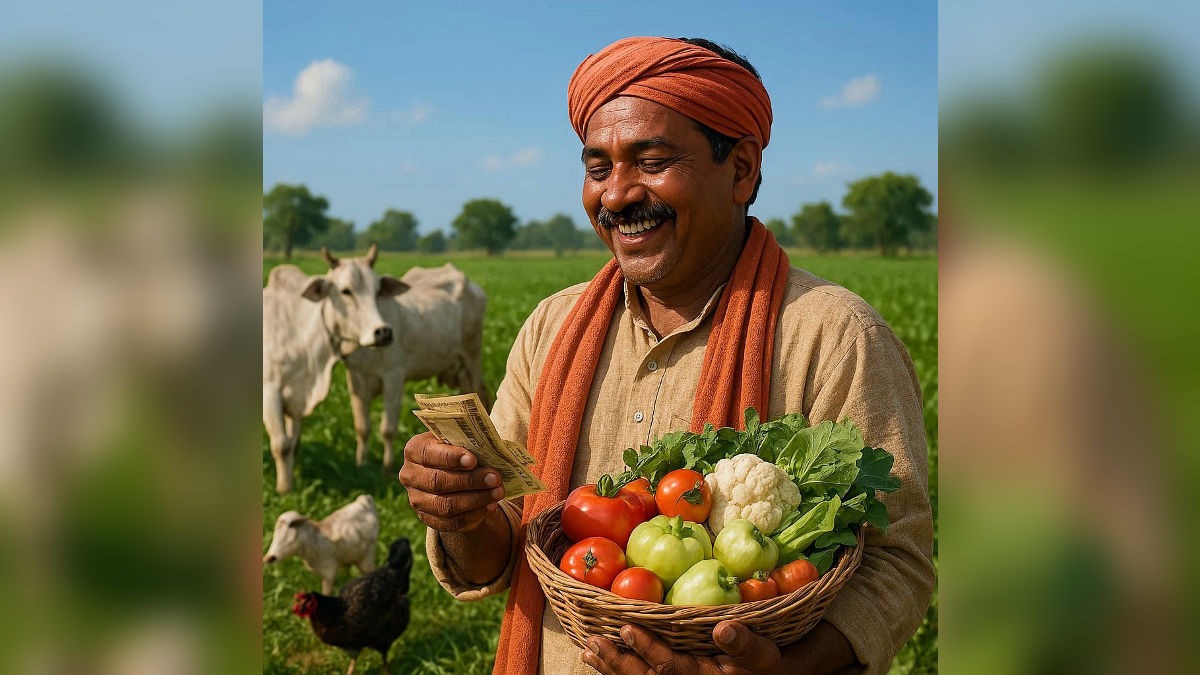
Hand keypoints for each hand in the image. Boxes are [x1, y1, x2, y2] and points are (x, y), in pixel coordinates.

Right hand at [397, 432, 504, 531]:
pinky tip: (491, 506)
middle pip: (438, 481)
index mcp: (414, 450)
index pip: (428, 454)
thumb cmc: (458, 450)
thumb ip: (468, 443)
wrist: (454, 474)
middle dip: (469, 480)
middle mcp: (409, 475)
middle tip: (495, 478)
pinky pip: (451, 522)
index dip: (450, 457)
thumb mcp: (459, 441)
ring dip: (475, 499)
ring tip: (498, 492)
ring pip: (445, 505)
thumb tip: (490, 451)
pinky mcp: (428, 518)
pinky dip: (474, 515)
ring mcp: (417, 500)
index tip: (473, 460)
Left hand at [582, 622, 779, 674]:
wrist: (787, 674)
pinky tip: (603, 661)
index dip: (649, 651)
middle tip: (594, 644)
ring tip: (590, 651)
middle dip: (619, 664)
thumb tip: (722, 628)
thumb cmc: (778, 660)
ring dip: (615, 669)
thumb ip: (747, 645)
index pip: (674, 670)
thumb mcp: (769, 654)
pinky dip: (624, 672)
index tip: (628, 628)